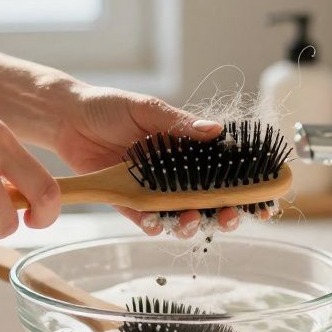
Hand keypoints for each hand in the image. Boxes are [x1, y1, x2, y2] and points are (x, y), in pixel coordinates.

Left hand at [49, 85, 246, 237]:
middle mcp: (174, 172)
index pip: (224, 171)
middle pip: (209, 200)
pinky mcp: (127, 201)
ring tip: (191, 219)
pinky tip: (157, 223)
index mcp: (186, 148)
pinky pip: (146, 220)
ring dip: (191, 222)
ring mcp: (152, 189)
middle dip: (224, 213)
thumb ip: (179, 124)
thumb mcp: (147, 110)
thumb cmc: (109, 106)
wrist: (68, 116)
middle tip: (228, 216)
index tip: (263, 203)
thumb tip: (216, 131)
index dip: (247, 189)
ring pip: (181, 214)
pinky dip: (154, 225)